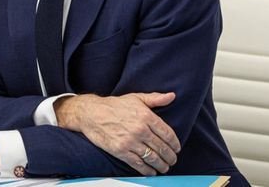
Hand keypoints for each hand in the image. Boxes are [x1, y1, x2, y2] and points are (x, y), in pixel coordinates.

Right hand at [54, 92, 179, 175]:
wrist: (91, 113)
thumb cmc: (114, 105)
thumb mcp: (136, 98)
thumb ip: (155, 98)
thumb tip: (171, 96)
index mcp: (146, 116)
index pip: (167, 134)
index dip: (174, 144)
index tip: (176, 148)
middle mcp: (140, 129)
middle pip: (161, 148)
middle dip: (170, 157)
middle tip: (172, 160)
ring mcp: (130, 141)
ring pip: (152, 158)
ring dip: (161, 165)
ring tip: (164, 167)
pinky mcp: (120, 151)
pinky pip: (138, 164)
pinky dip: (147, 170)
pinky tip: (151, 171)